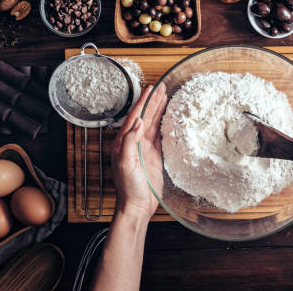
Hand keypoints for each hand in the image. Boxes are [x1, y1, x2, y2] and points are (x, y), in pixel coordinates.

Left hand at [110, 84, 166, 220]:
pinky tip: (169, 116)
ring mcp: (145, 149)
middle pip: (145, 116)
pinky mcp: (154, 156)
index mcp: (123, 142)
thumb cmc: (128, 188)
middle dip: (153, 101)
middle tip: (162, 87)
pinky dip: (164, 123)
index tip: (151, 89)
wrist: (137, 206)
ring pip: (153, 123)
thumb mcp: (125, 164)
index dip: (143, 102)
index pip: (135, 117)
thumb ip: (129, 142)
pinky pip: (160, 135)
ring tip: (166, 95)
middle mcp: (134, 142)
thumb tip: (139, 122)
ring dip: (159, 109)